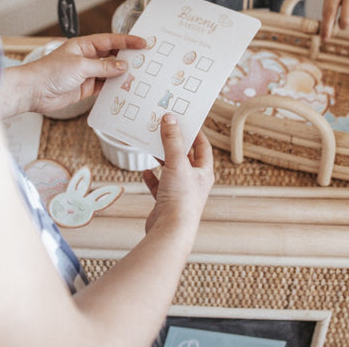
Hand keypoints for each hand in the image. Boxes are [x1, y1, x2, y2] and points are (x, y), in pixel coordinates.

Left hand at [1, 33, 145, 117]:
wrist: (33, 91)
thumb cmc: (50, 72)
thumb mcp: (80, 66)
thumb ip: (103, 67)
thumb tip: (122, 66)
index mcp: (85, 45)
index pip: (111, 40)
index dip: (128, 41)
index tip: (143, 42)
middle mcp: (87, 57)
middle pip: (113, 55)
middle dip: (128, 58)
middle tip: (146, 60)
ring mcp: (87, 73)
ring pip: (110, 72)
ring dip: (122, 75)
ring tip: (139, 77)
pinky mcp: (86, 88)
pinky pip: (104, 86)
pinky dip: (114, 88)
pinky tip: (124, 90)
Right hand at [142, 114, 213, 244]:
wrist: (170, 231)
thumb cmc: (180, 199)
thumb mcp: (177, 162)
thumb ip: (172, 140)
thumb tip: (170, 118)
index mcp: (204, 173)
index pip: (203, 147)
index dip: (195, 133)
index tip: (184, 120)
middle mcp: (194, 182)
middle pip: (186, 157)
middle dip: (175, 144)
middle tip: (164, 129)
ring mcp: (180, 193)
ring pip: (171, 170)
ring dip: (162, 158)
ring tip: (153, 146)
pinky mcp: (166, 202)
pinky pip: (159, 185)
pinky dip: (152, 177)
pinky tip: (145, 170)